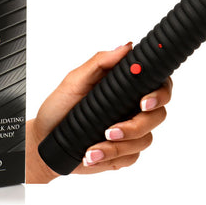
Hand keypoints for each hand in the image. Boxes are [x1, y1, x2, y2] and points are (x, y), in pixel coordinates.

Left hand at [26, 43, 172, 182]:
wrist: (45, 140)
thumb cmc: (60, 106)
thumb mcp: (75, 80)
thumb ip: (101, 62)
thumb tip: (126, 47)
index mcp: (127, 86)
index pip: (159, 84)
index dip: (160, 93)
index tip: (144, 102)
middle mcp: (134, 106)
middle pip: (158, 115)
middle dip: (137, 125)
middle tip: (112, 130)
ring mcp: (132, 130)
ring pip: (145, 139)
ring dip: (118, 145)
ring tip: (92, 147)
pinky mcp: (124, 152)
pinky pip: (131, 157)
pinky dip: (111, 157)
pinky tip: (92, 155)